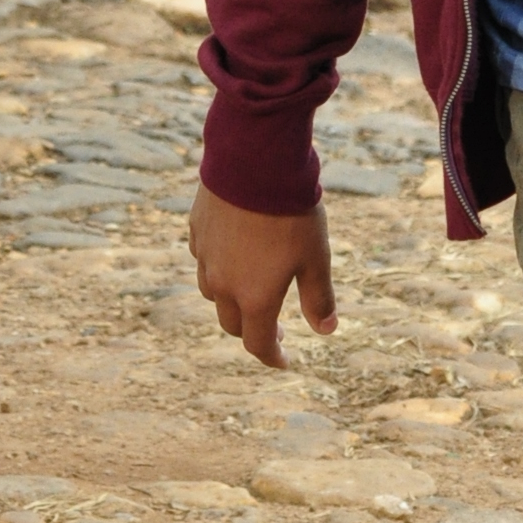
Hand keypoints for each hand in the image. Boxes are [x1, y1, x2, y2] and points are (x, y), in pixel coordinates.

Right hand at [189, 189, 335, 367]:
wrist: (255, 162)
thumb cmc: (291, 212)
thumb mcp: (316, 258)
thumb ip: (318, 298)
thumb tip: (326, 330)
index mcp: (254, 298)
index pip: (258, 343)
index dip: (272, 356)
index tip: (283, 360)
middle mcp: (222, 284)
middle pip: (232, 323)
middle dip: (251, 329)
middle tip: (273, 326)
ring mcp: (205, 257)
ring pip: (212, 292)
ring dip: (231, 299)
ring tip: (251, 287)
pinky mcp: (197, 230)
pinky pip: (204, 258)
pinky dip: (218, 265)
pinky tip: (234, 250)